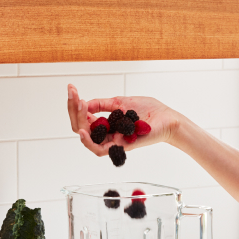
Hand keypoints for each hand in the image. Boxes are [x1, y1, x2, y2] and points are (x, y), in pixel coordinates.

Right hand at [67, 84, 183, 156]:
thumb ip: (103, 104)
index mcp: (107, 123)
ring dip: (78, 124)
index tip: (72, 89)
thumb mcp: (121, 102)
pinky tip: (83, 130)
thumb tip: (85, 103)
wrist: (166, 119)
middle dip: (74, 111)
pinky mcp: (120, 147)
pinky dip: (89, 141)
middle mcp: (108, 133)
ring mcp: (113, 141)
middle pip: (81, 128)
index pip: (84, 118)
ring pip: (88, 139)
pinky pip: (100, 149)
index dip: (75, 105)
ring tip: (78, 108)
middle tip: (74, 96)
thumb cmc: (149, 111)